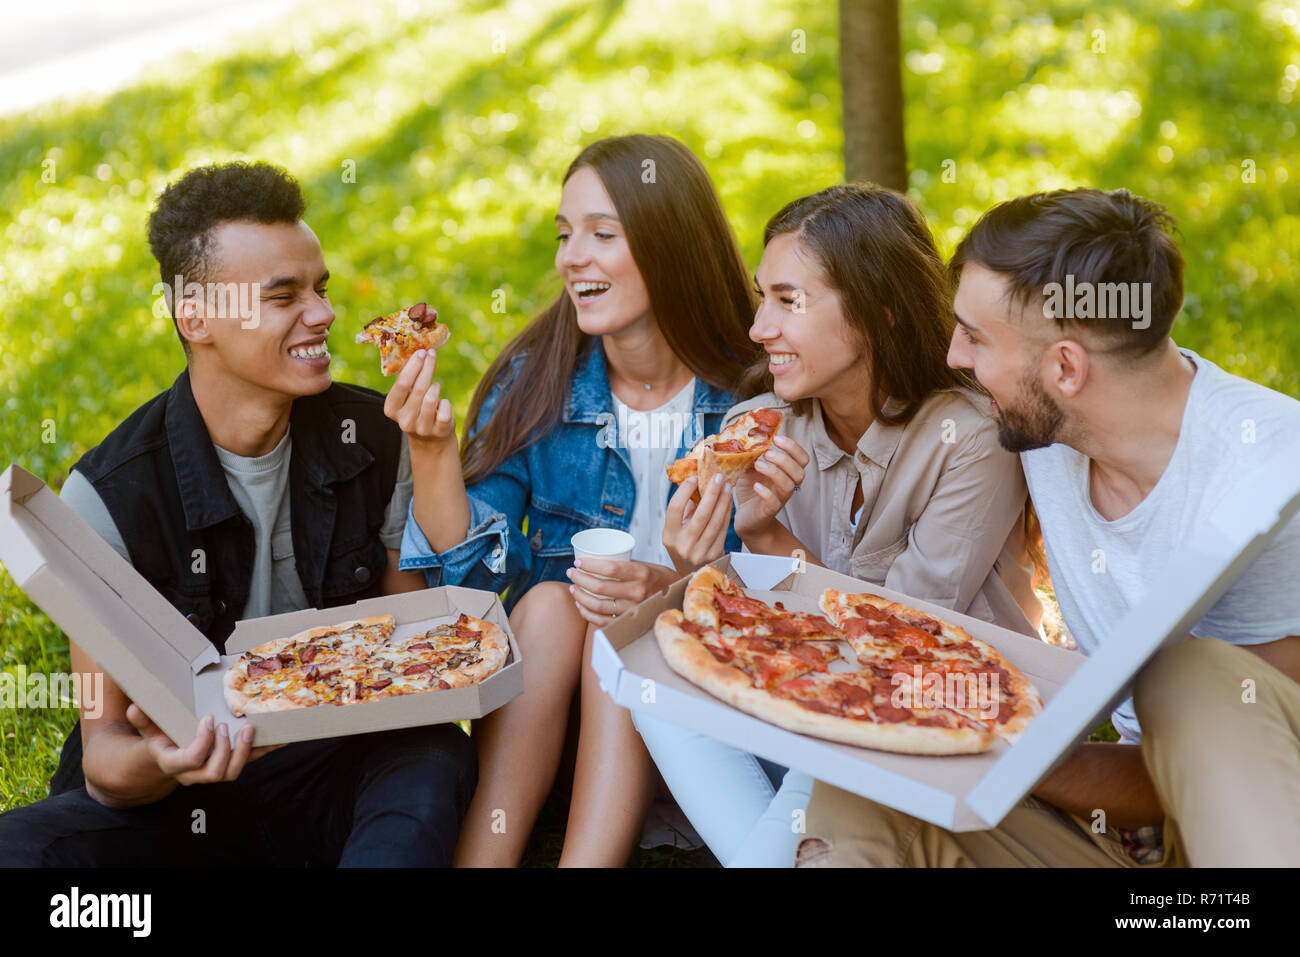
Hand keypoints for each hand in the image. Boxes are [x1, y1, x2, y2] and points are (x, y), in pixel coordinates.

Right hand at [126, 704, 282, 785]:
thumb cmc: (160, 741)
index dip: (202, 743)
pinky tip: (281, 737)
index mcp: (175, 764)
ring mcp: (213, 770)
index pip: (190, 760)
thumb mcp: (149, 730)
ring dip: (245, 751)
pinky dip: (266, 749)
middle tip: (229, 725)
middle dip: (226, 750)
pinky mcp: (229, 764)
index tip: (208, 720)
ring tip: (249, 728)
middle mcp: (195, 773)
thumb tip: (134, 708)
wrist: (168, 760)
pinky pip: (249, 761)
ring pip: (233, 772)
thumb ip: (144, 721)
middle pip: (216, 773)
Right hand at [383, 349, 456, 449]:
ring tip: (434, 388)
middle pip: (419, 388)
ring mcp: (421, 428)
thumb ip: (408, 379)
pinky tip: (441, 405)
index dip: (413, 366)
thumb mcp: (407, 396)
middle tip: (432, 354)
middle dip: (427, 367)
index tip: (421, 352)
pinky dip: (445, 402)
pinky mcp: (438, 431)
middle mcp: (404, 421)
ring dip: (435, 387)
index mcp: (391, 409)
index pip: (402, 384)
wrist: (430, 438)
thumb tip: (418, 352)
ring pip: (432, 397)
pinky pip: (445, 407)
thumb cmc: (417, 408)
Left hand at [565, 559, 676, 627]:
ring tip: (573, 588)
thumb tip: (593, 562)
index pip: (610, 568)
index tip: (578, 562)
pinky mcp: (629, 622)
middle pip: (600, 587)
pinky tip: (580, 604)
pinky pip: (602, 620)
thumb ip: (624, 566)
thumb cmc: (655, 578)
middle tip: (571, 573)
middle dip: (580, 578)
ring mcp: (633, 609)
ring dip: (580, 595)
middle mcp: (638, 592)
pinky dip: (587, 613)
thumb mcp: (645, 566)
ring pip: (598, 605)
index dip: (590, 565)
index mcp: (642, 573)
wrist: (675, 599)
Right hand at [662, 473, 732, 573]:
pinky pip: (723, 529)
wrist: (691, 574)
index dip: (684, 491)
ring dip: (723, 501)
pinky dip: (727, 512)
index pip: (675, 509)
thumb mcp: (676, 530)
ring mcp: (700, 552)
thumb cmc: (683, 545)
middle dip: (711, 492)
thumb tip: (696, 481)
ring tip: (727, 486)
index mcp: (670, 536)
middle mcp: (684, 545)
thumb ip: (684, 508)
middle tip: (718, 477)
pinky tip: (728, 501)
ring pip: (715, 521)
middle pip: (700, 514)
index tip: (694, 478)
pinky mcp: (715, 554)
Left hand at [733, 436, 808, 541]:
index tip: (777, 438)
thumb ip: (753, 454)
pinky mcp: (769, 510)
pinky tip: (755, 485)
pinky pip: (774, 502)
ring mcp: (779, 499)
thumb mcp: (751, 468)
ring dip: (774, 472)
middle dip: (785, 459)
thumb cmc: (752, 490)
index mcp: (787, 473)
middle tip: (767, 453)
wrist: (746, 517)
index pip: (803, 459)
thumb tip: (747, 435)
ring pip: (788, 485)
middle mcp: (787, 485)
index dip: (794, 447)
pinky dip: (765, 492)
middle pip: (799, 472)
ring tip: (758, 464)